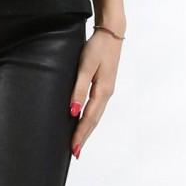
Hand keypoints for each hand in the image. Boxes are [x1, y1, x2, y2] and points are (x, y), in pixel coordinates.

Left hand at [68, 26, 122, 157]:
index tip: (73, 148)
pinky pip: (96, 107)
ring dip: (87, 129)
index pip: (89, 118)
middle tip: (75, 152)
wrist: (112, 32)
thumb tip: (73, 111)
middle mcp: (106, 94)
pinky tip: (84, 121)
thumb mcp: (85, 66)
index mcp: (103, 91)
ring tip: (78, 142)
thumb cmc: (97, 47)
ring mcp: (107, 90)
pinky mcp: (104, 86)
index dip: (80, 134)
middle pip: (94, 120)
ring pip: (96, 115)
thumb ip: (79, 89)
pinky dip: (90, 118)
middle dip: (84, 136)